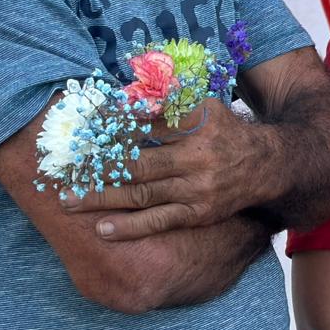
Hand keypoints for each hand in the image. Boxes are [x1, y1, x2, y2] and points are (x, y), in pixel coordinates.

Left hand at [59, 100, 273, 238]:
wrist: (266, 165)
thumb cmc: (225, 130)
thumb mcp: (203, 105)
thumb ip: (167, 102)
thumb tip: (122, 98)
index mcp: (194, 125)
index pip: (144, 126)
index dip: (110, 129)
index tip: (80, 132)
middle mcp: (195, 157)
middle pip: (136, 163)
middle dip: (97, 168)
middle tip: (64, 172)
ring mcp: (195, 189)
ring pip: (141, 195)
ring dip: (103, 199)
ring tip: (69, 202)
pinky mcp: (196, 213)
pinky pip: (158, 221)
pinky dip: (129, 227)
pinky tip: (102, 230)